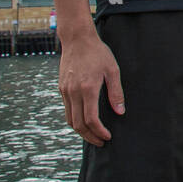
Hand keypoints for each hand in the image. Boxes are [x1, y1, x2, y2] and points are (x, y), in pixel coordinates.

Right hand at [57, 30, 124, 144]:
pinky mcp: (62, 88)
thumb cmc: (98, 53)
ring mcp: (65, 90)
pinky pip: (67, 110)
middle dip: (90, 136)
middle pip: (78, 124)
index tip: (108, 137)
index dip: (99, 131)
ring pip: (69, 119)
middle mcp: (73, 92)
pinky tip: (84, 121)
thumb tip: (120, 112)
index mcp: (87, 88)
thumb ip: (116, 92)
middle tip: (101, 142)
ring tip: (93, 136)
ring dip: (81, 131)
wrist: (77, 39)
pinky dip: (75, 120)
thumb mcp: (113, 70)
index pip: (91, 119)